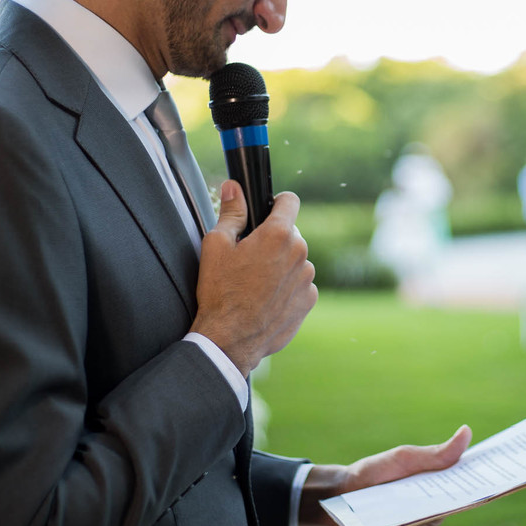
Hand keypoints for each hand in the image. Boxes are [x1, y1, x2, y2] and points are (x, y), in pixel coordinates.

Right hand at [191, 180, 317, 374]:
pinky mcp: (309, 299)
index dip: (277, 203)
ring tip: (255, 283)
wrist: (231, 338)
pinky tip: (265, 299)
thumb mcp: (217, 245)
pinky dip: (287, 287)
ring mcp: (307, 277)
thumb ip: (231, 212)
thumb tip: (234, 188)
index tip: (267, 211)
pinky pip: (300, 283)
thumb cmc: (220, 291)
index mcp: (278, 234)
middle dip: (273, 239)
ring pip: (296, 259)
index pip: (290, 200)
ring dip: (281, 264)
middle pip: (290, 233)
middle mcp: (300, 252)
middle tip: (249, 258)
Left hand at [300, 425, 472, 525]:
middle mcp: (434, 500)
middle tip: (472, 483)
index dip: (482, 473)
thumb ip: (437, 454)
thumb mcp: (406, 458)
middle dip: (468, 491)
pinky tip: (402, 515)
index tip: (500, 466)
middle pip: (459, 498)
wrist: (342, 494)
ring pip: (441, 517)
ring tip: (417, 498)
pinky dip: (417, 523)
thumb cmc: (376, 471)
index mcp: (436, 477)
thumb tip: (467, 432)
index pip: (465, 476)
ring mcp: (423, 519)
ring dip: (434, 507)